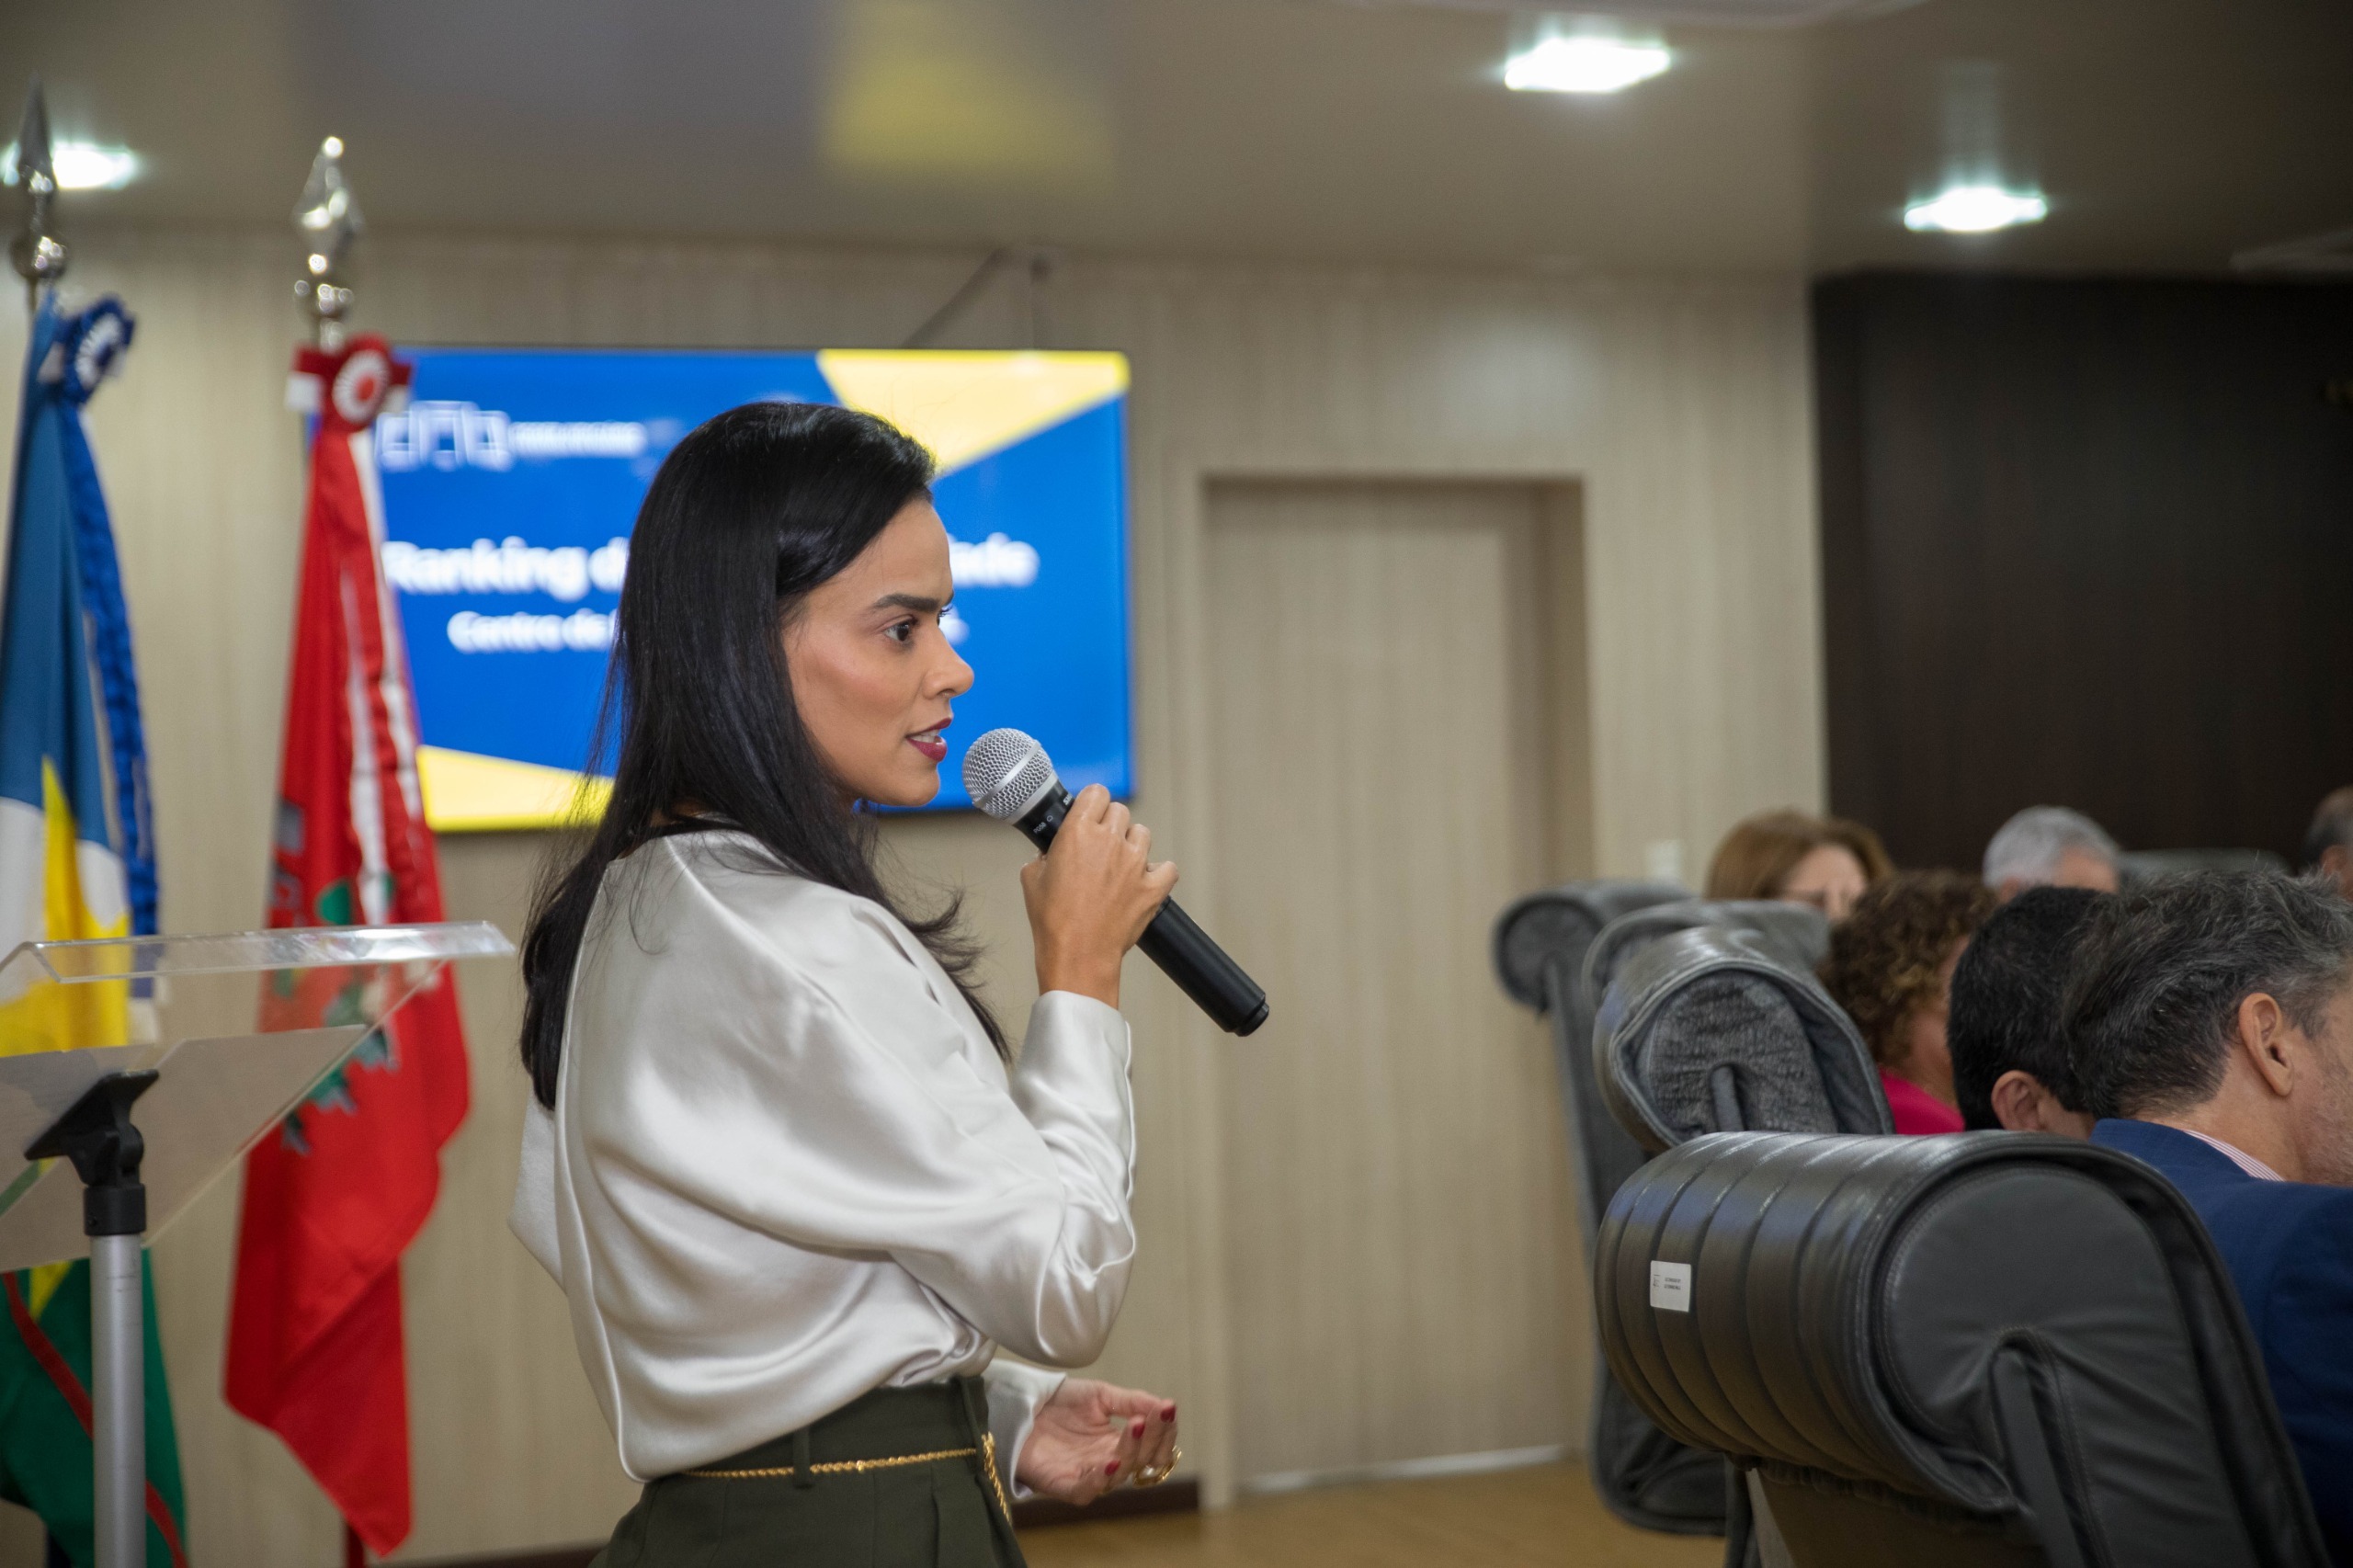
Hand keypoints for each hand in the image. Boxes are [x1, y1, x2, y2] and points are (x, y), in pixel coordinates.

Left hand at [1013, 1377, 1180, 1504]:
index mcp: (1120, 1443)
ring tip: (1136, 1427)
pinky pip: (1087, 1491)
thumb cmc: (1059, 1403)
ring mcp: (1087, 1475)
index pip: (1152, 1445)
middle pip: (1141, 1460)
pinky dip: (1100, 1479)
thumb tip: (1166, 1406)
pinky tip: (1109, 1460)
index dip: (1163, 1431)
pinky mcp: (1063, 1485)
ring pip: (1119, 1475)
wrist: (1019, 1405)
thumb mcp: (1101, 1395)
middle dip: (1152, 1438)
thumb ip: (1133, 1401)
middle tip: (1153, 1417)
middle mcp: (1108, 1462)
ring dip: (1130, 1452)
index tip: (1168, 1409)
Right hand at [1022, 785, 1178, 1008]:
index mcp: (1079, 832)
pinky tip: (1145, 880)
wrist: (1078, 955)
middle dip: (1110, 824)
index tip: (1090, 812)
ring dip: (1132, 845)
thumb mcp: (1032, 878)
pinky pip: (1168, 868)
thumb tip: (1052, 853)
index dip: (1092, 802)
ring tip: (1120, 865)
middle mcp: (1110, 841)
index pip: (1096, 793)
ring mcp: (1135, 863)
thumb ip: (1045, 855)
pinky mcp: (1153, 887)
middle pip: (1120, 811)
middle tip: (1100, 845)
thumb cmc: (1053, 921)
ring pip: (1143, 834)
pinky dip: (1159, 872)